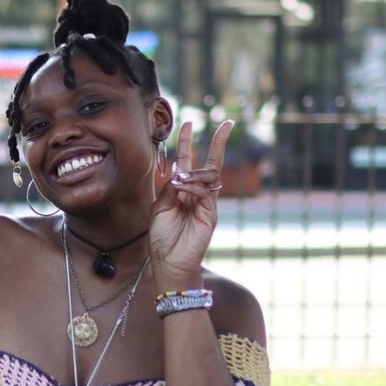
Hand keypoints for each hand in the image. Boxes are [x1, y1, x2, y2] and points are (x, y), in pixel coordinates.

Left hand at [149, 120, 233, 282]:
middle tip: (226, 124)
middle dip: (218, 143)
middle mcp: (197, 194)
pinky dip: (192, 187)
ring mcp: (207, 204)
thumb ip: (168, 188)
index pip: (188, 161)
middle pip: (210, 163)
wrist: (168, 261)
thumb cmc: (162, 237)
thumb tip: (177, 170)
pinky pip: (205, 193)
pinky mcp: (211, 214)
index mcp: (183, 191)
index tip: (189, 124)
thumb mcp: (159, 207)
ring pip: (210, 176)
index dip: (188, 143)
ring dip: (194, 173)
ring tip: (180, 180)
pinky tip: (182, 189)